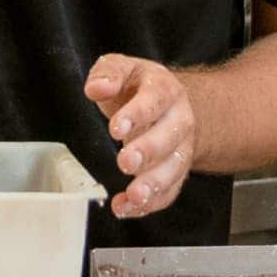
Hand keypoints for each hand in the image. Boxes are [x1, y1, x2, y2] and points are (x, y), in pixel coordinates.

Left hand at [84, 54, 197, 218]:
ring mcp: (180, 149)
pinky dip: (150, 204)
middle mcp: (178, 120)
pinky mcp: (176, 173)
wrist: (167, 104)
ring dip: (153, 184)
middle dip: (148, 151)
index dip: (137, 114)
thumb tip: (96, 87)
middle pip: (169, 137)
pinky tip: (127, 207)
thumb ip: (108, 74)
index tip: (117, 127)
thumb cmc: (140, 88)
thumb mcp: (123, 69)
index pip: (155, 100)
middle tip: (126, 161)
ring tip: (133, 195)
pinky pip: (168, 191)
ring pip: (174, 169)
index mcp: (165, 91)